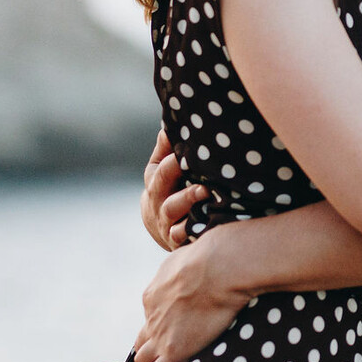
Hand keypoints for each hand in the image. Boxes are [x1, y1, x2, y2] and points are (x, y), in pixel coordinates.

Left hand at [132, 231, 249, 361]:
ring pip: (143, 359)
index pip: (152, 316)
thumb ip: (183, 267)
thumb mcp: (186, 256)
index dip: (160, 325)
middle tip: (156, 360)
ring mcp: (161, 335)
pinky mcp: (174, 351)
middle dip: (148, 349)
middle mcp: (152, 315)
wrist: (219, 266)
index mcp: (154, 293)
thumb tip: (189, 264)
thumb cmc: (211, 256)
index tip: (170, 330)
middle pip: (142, 339)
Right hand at [140, 128, 205, 252]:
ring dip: (188, 200)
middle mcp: (156, 199)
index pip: (161, 165)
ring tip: (207, 192)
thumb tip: (170, 122)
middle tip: (197, 162)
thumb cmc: (169, 190)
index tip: (189, 146)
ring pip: (172, 210)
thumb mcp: (163, 169)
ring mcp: (165, 220)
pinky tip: (206, 223)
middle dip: (176, 170)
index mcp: (154, 180)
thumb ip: (168, 147)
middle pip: (162, 183)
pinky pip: (180, 236)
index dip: (172, 156)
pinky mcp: (175, 239)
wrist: (160, 230)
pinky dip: (190, 231)